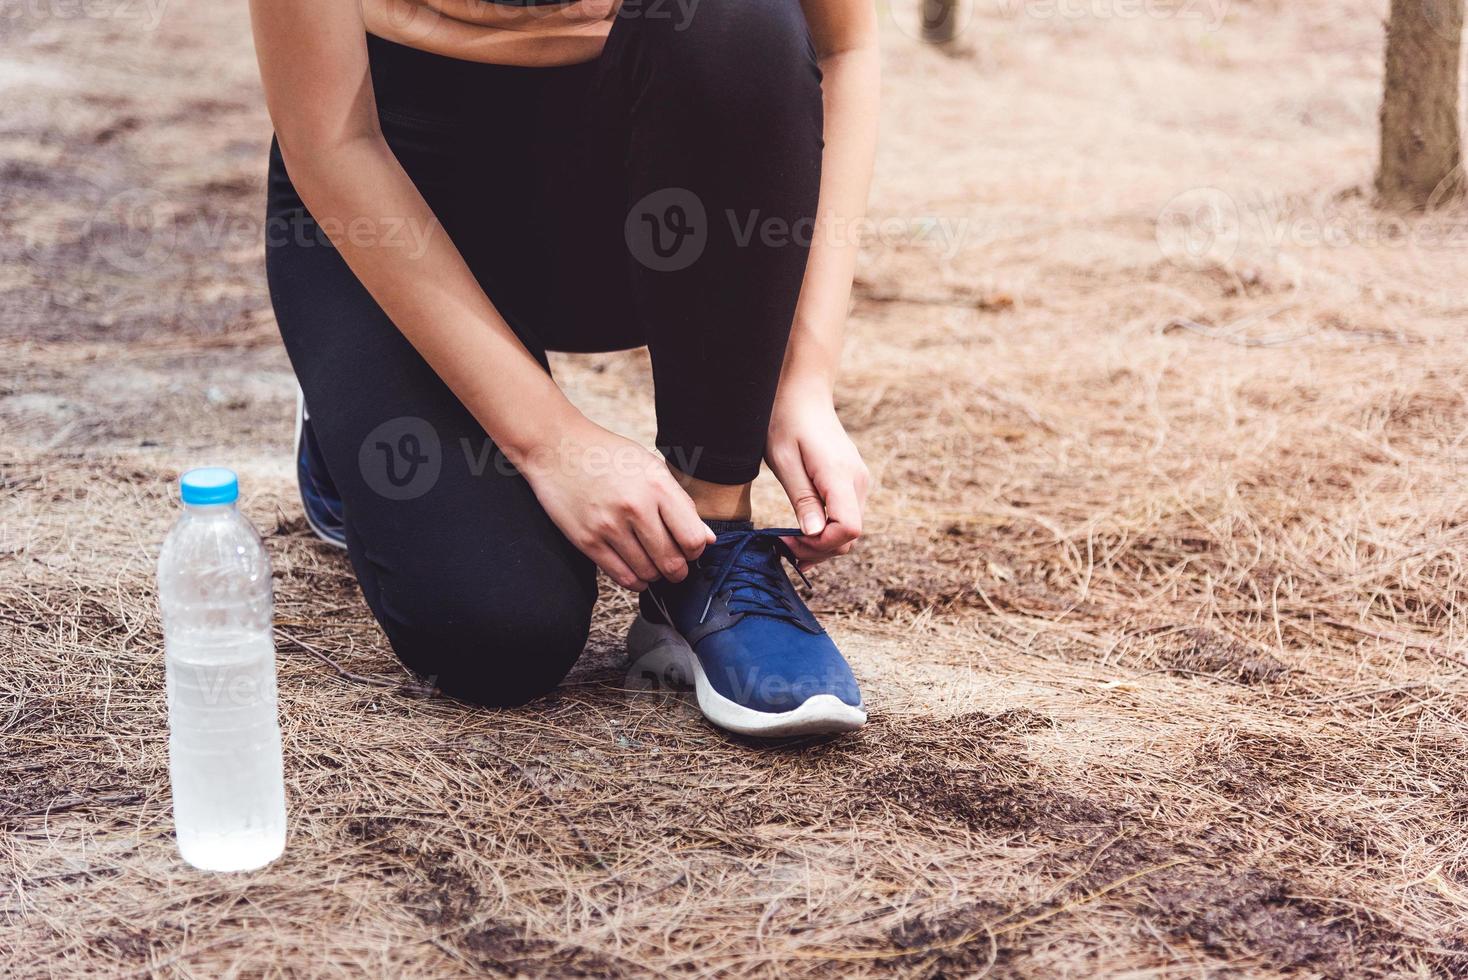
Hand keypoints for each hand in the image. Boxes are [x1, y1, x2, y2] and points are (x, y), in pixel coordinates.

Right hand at [512, 416, 713, 590]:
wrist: (557, 447)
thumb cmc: (609, 456)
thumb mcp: (651, 468)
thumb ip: (681, 503)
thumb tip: (708, 540)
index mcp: (657, 485)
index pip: (692, 538)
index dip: (696, 551)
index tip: (690, 549)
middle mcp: (635, 507)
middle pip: (671, 561)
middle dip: (679, 571)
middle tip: (676, 567)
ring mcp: (609, 526)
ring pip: (648, 572)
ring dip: (656, 575)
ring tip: (654, 566)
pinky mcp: (587, 540)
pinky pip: (621, 576)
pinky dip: (635, 581)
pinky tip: (637, 572)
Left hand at [766, 384, 869, 567]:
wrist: (803, 394)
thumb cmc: (786, 421)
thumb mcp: (784, 461)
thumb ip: (802, 498)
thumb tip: (814, 534)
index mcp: (840, 475)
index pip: (848, 529)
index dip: (820, 544)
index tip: (788, 539)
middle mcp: (858, 481)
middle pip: (849, 537)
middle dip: (817, 549)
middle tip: (782, 544)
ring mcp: (859, 482)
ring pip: (849, 531)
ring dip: (821, 543)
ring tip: (789, 541)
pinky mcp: (853, 482)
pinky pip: (846, 517)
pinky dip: (827, 531)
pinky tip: (803, 533)